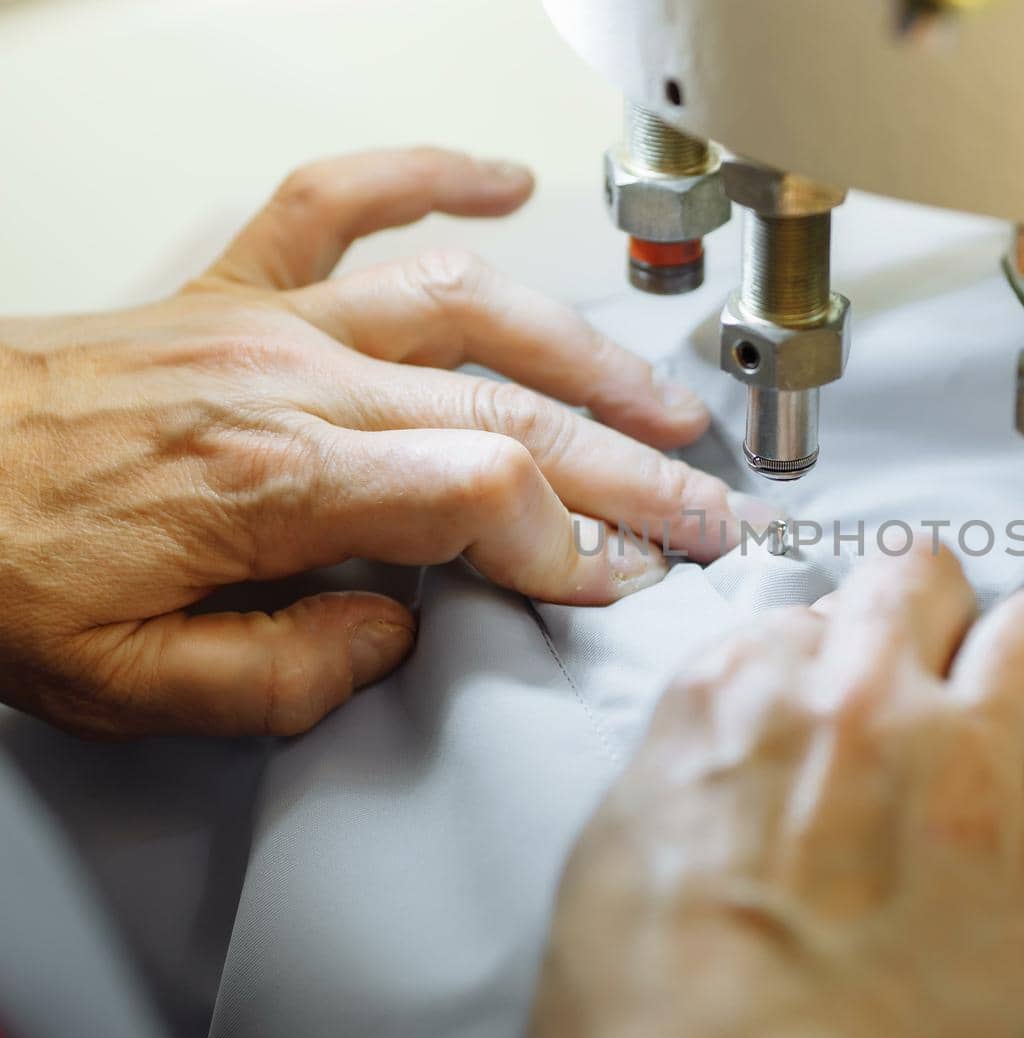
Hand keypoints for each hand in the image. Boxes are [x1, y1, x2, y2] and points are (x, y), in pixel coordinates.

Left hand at [0, 147, 763, 738]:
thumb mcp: (130, 685)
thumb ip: (285, 679)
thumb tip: (398, 633)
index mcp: (270, 480)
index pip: (482, 490)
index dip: (571, 542)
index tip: (614, 580)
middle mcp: (286, 382)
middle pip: (507, 406)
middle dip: (628, 468)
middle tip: (704, 508)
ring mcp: (267, 322)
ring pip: (465, 309)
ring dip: (582, 352)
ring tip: (660, 400)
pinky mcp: (233, 290)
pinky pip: (338, 203)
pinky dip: (427, 178)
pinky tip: (497, 183)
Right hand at [530, 545, 1023, 1037]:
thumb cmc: (657, 1003)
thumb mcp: (630, 828)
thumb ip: (714, 741)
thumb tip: (766, 723)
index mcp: (744, 685)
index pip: (824, 604)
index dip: (844, 653)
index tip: (853, 692)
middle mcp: (858, 697)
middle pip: (929, 577)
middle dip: (932, 622)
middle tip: (934, 684)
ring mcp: (962, 764)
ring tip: (1013, 725)